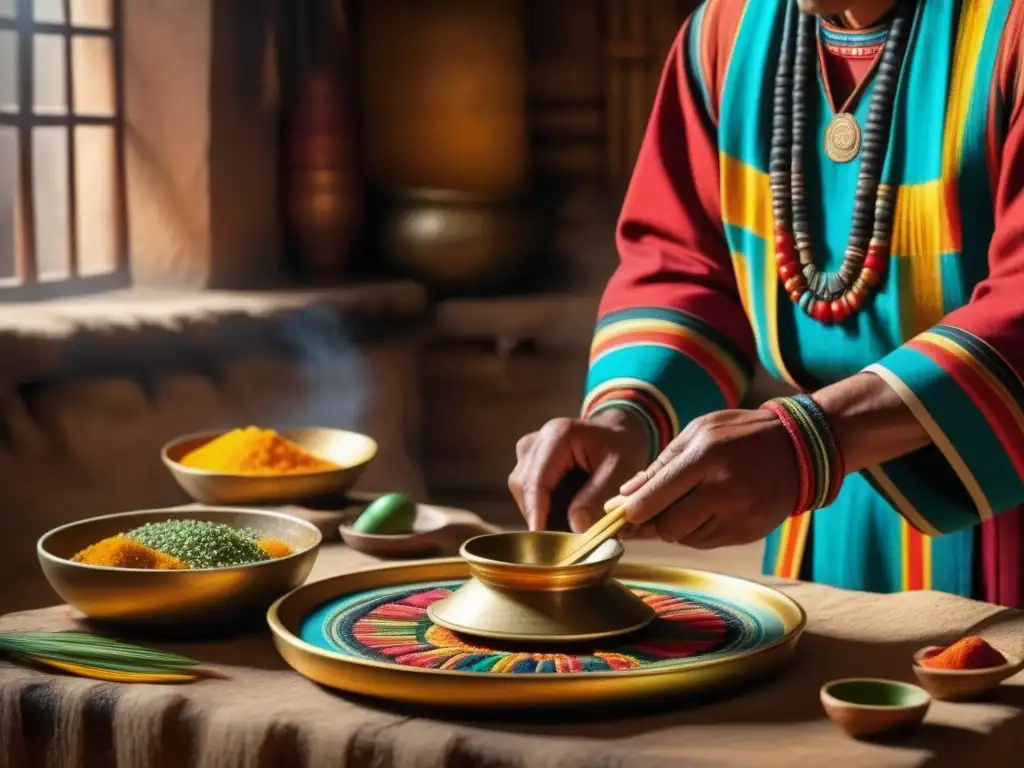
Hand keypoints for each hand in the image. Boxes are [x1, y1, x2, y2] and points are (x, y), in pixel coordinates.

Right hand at [508, 408, 650, 531]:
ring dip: (543, 514)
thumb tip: (576, 527)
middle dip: (542, 517)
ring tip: (571, 526)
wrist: (619, 433)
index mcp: (557, 436)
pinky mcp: (529, 464)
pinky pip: (529, 492)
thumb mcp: (622, 469)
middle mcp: (535, 442)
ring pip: (523, 493)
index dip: (536, 513)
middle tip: (567, 541)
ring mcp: (528, 452)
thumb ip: (599, 497)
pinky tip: (566, 515)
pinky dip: (545, 508)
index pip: (536, 481)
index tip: (541, 541)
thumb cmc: (623, 446)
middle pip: (524, 488)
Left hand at [619, 409, 798, 547]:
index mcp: (705, 456)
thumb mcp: (700, 432)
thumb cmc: (740, 435)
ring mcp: (739, 514)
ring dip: (678, 526)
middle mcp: (723, 488)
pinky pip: (706, 543)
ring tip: (692, 501)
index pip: (653, 497)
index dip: (629, 512)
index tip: (617, 515)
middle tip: (654, 509)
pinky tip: (710, 510)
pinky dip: (698, 531)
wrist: (799, 448)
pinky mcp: (749, 532)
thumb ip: (661, 463)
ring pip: (685, 538)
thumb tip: (626, 494)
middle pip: (667, 527)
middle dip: (654, 522)